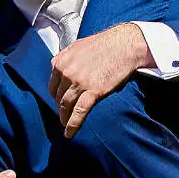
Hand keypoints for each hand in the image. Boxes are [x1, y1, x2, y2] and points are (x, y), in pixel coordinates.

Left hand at [51, 23, 153, 137]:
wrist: (125, 45)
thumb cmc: (105, 44)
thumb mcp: (79, 46)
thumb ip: (66, 57)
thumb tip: (60, 67)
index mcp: (61, 61)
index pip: (53, 84)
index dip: (56, 95)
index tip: (60, 101)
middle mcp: (66, 72)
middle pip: (58, 96)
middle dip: (61, 106)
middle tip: (64, 113)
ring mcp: (79, 82)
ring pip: (66, 105)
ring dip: (64, 117)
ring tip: (66, 125)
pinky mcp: (93, 91)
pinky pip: (79, 111)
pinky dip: (72, 124)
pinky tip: (69, 133)